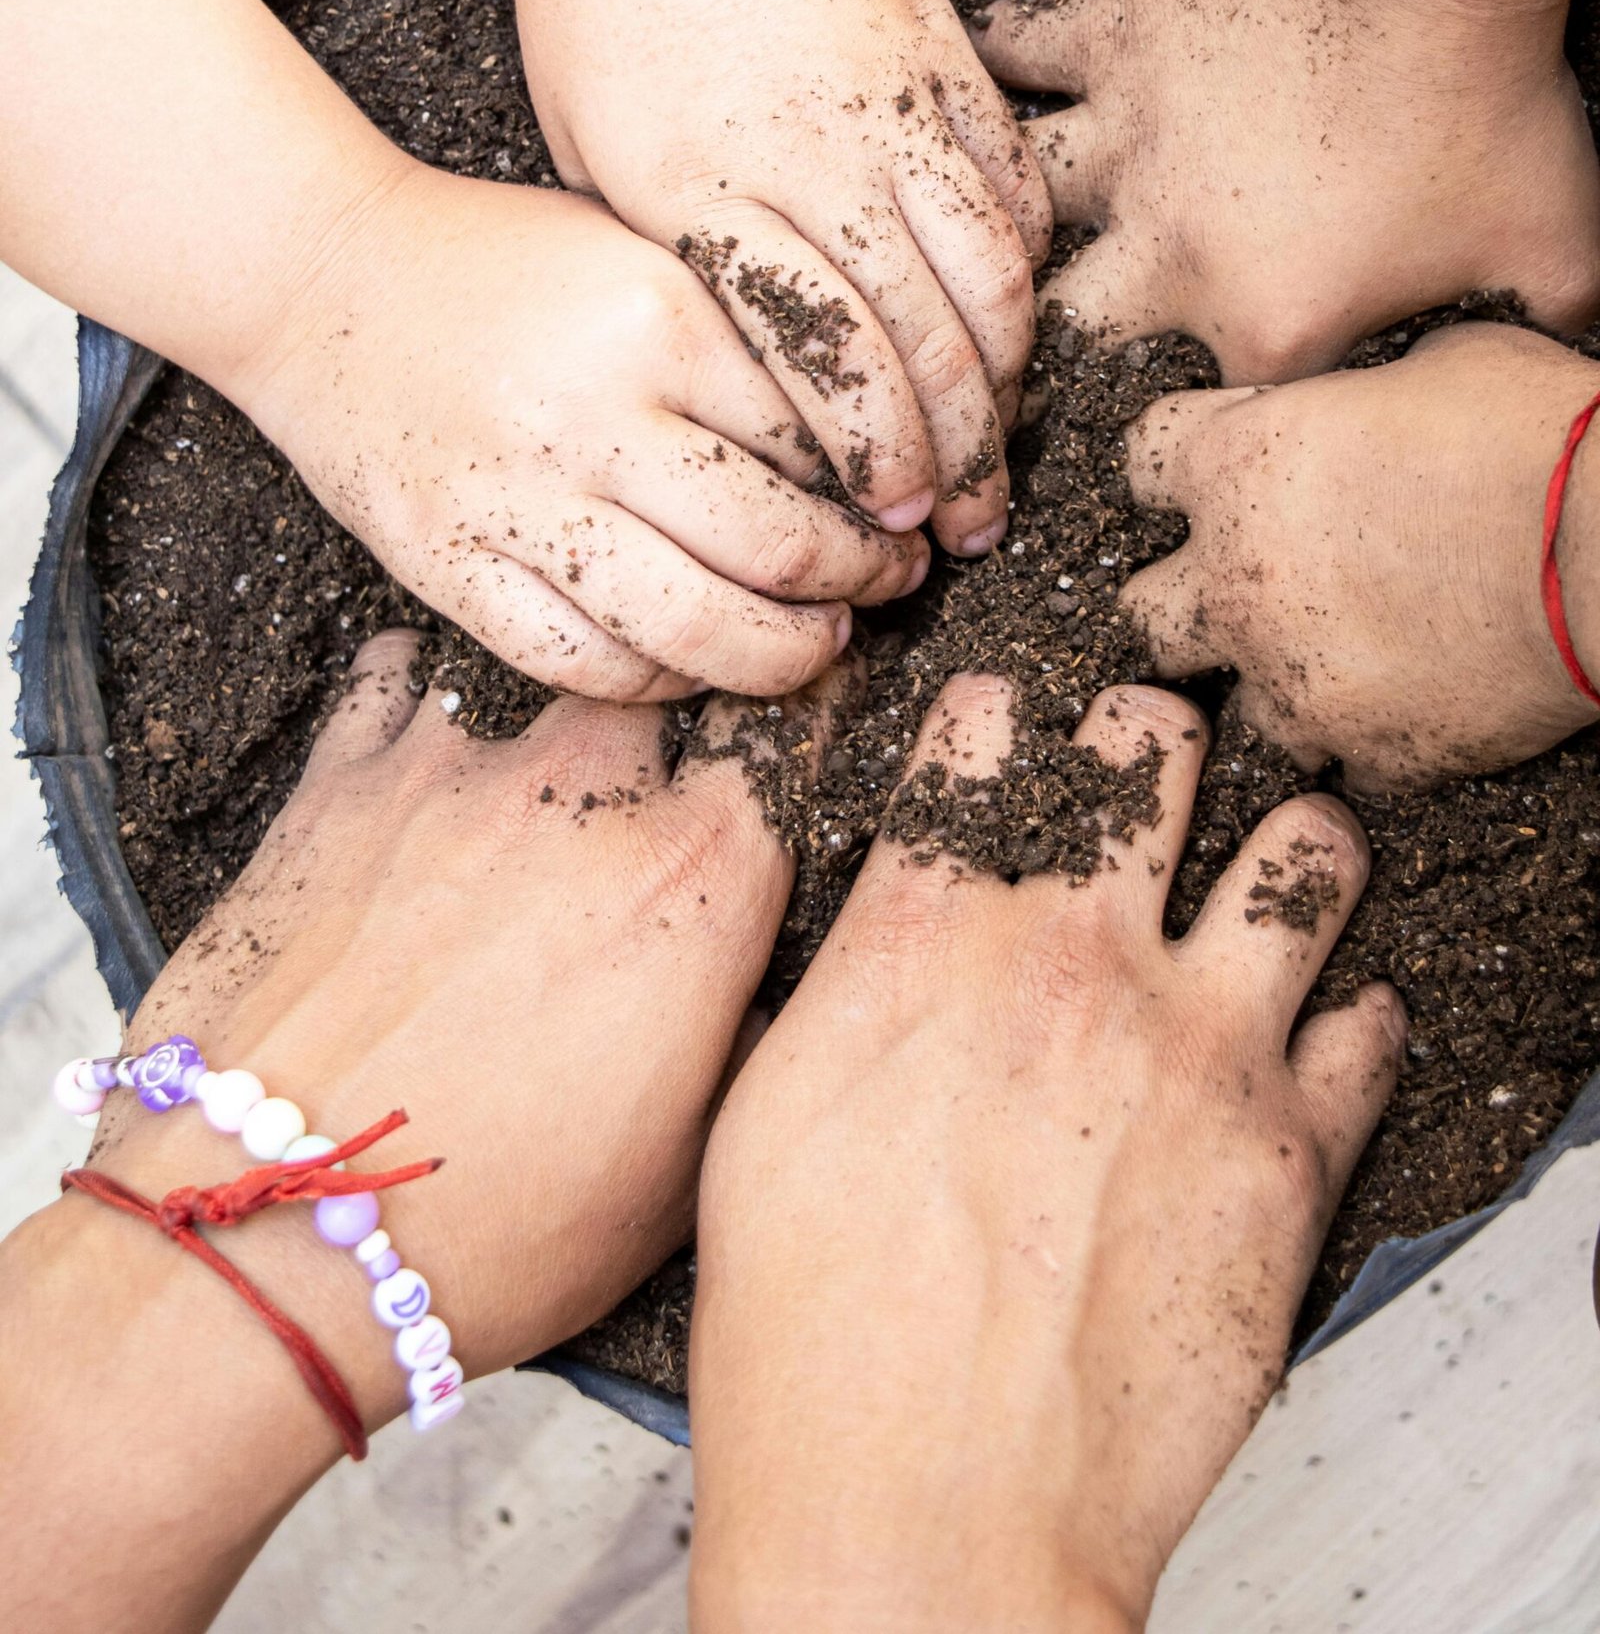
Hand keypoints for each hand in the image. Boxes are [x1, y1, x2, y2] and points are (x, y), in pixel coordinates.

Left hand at [4, 632, 855, 1631]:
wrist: (269, 1239)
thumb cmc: (491, 1231)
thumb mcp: (687, 1173)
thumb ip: (749, 1038)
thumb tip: (760, 981)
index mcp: (700, 878)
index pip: (795, 732)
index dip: (804, 725)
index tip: (797, 740)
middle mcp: (587, 793)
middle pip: (669, 685)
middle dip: (676, 723)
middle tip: (655, 786)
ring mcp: (454, 773)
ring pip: (536, 677)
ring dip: (549, 722)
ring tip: (533, 782)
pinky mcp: (337, 787)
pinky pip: (389, 683)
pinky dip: (412, 695)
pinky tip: (418, 738)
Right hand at [236, 169, 924, 699]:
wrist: (320, 278)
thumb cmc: (508, 264)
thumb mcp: (643, 254)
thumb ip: (748, 337)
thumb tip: (879, 453)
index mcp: (657, 316)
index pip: (824, 434)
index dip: (894, 489)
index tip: (919, 509)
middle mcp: (591, 412)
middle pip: (781, 544)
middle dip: (864, 582)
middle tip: (892, 582)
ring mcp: (514, 500)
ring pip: (696, 626)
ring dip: (788, 655)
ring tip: (823, 645)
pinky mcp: (451, 565)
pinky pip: (587, 661)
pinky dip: (665, 680)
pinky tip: (703, 661)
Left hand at [515, 0, 1051, 555]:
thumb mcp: (597, 146)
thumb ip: (683, 260)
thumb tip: (754, 375)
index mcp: (708, 184)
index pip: (822, 357)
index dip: (869, 454)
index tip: (885, 518)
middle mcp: (818, 152)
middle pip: (925, 334)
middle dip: (955, 449)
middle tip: (965, 525)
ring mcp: (898, 102)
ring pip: (992, 271)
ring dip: (1006, 376)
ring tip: (1000, 447)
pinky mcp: (947, 61)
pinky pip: (1016, 187)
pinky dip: (1028, 269)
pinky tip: (1018, 327)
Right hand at [690, 676, 1402, 1631]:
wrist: (923, 1509)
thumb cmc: (813, 1333)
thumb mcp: (768, 1107)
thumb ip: (858, 973)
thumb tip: (903, 914)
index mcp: (931, 928)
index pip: (992, 724)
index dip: (1005, 716)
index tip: (1015, 734)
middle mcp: (1073, 952)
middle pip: (1158, 740)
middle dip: (1155, 739)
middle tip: (1150, 776)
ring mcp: (1199, 1041)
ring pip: (1306, 849)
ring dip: (1293, 846)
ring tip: (1276, 871)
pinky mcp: (1292, 1149)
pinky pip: (1372, 1021)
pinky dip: (1354, 1015)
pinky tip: (1320, 1034)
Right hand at [972, 0, 1599, 382]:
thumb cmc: (1488, 110)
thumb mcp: (1553, 246)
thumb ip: (1558, 325)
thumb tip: (1585, 368)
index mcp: (1263, 328)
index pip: (1204, 407)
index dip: (1197, 410)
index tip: (1194, 407)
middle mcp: (1169, 253)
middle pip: (1069, 330)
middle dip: (1057, 340)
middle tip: (1048, 336)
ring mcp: (1130, 147)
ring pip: (1020, 205)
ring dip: (1009, 214)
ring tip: (986, 220)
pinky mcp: (1116, 44)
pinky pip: (1024, 49)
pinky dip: (998, 52)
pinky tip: (972, 59)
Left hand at [1122, 323, 1599, 788]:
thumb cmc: (1536, 431)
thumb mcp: (1433, 359)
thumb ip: (1357, 394)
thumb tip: (1368, 403)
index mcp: (1235, 463)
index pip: (1143, 463)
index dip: (1178, 467)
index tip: (1213, 472)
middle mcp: (1235, 578)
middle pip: (1144, 612)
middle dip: (1189, 601)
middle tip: (1247, 587)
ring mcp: (1295, 677)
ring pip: (1238, 705)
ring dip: (1279, 681)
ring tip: (1345, 656)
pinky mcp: (1370, 750)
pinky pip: (1343, 759)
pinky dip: (1369, 736)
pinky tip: (1415, 700)